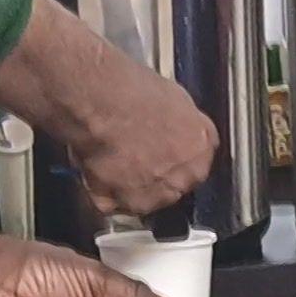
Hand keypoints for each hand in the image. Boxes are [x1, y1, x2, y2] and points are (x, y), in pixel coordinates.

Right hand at [75, 51, 218, 216]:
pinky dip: (100, 190)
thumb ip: (183, 123)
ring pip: (143, 198)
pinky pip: (110, 203)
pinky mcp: (118, 203)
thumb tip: (175, 124)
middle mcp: (182, 178)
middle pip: (172, 183)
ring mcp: (150, 195)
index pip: (197, 161)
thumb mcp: (176, 98)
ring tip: (112, 159)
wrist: (102, 103)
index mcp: (201, 149)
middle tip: (135, 153)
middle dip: (156, 173)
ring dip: (130, 186)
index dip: (175, 155)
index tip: (162, 149)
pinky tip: (95, 168)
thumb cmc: (133, 92)